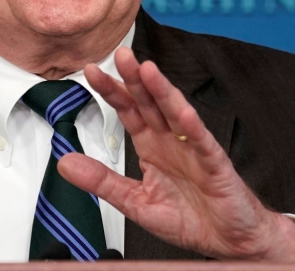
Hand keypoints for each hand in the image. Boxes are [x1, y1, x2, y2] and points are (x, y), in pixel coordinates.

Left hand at [57, 47, 294, 261]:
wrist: (229, 240)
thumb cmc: (189, 219)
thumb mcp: (135, 202)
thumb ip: (102, 181)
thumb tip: (65, 162)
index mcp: (152, 146)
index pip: (129, 111)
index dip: (112, 91)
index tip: (92, 71)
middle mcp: (171, 141)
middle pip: (150, 103)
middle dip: (135, 78)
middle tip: (121, 55)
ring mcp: (194, 149)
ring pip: (176, 113)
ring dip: (162, 91)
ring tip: (148, 71)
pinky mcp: (215, 164)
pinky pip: (203, 142)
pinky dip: (193, 127)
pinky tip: (183, 112)